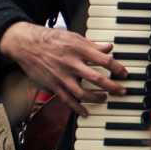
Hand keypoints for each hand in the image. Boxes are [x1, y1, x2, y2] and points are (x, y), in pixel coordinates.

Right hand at [0, 22, 127, 116]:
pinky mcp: (53, 85)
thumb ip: (92, 44)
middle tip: (122, 91)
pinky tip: (86, 113)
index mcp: (79, 49)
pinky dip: (77, 108)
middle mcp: (72, 64)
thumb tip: (110, 47)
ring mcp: (62, 76)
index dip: (117, 68)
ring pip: (83, 93)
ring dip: (97, 98)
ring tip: (105, 98)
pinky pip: (67, 100)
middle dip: (113, 87)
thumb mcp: (74, 36)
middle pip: (97, 79)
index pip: (104, 60)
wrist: (26, 44)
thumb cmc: (51, 38)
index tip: (124, 73)